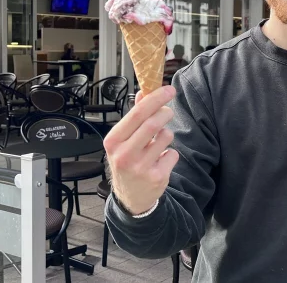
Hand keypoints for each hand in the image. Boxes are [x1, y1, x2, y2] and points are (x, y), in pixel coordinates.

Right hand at [104, 85, 179, 215]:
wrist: (131, 197)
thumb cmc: (127, 162)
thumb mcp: (123, 140)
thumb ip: (134, 116)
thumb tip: (144, 92)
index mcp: (113, 141)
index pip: (137, 113)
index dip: (156, 99)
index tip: (169, 89)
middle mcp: (124, 155)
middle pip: (153, 124)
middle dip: (165, 113)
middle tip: (168, 112)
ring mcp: (140, 168)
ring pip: (166, 137)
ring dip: (167, 135)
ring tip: (159, 143)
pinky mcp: (157, 177)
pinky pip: (173, 154)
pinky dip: (170, 154)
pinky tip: (161, 161)